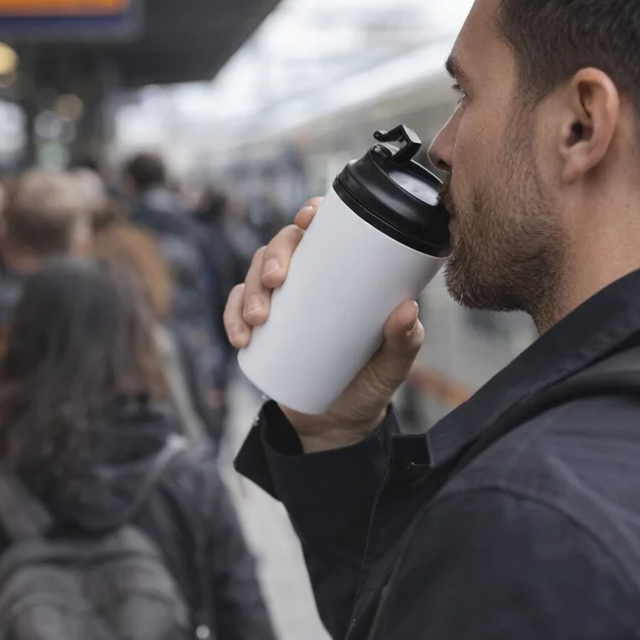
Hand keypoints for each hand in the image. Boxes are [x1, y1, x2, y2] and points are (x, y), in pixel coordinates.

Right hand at [225, 199, 424, 452]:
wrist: (339, 424)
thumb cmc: (371, 382)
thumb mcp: (393, 365)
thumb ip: (405, 341)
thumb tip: (407, 310)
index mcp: (342, 274)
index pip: (324, 232)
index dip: (310, 215)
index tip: (306, 219)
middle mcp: (309, 281)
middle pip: (282, 247)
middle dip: (272, 256)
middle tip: (276, 280)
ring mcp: (281, 304)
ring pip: (254, 276)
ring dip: (250, 291)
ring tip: (259, 320)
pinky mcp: (260, 330)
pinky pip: (236, 311)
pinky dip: (232, 318)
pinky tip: (241, 338)